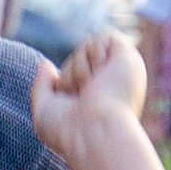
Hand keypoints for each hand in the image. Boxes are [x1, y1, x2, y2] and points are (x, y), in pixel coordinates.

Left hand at [30, 28, 147, 168]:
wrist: (94, 134)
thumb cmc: (69, 132)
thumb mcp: (45, 112)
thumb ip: (41, 87)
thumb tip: (45, 64)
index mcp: (96, 95)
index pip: (70, 70)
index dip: (64, 83)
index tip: (73, 107)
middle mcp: (111, 82)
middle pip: (77, 56)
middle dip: (71, 75)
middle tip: (83, 96)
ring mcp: (120, 70)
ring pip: (89, 45)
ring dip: (81, 68)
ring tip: (94, 88)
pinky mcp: (129, 57)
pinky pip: (104, 35)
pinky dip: (95, 52)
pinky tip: (102, 74)